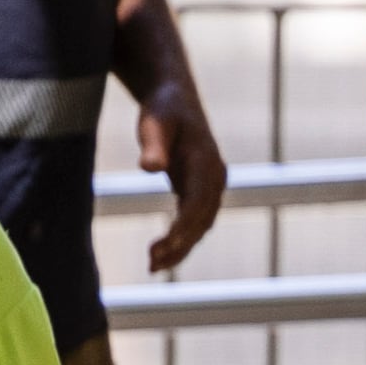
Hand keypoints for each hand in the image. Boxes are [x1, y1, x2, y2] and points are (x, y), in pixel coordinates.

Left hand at [137, 84, 227, 271]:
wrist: (175, 98)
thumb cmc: (162, 110)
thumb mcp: (155, 122)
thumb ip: (153, 145)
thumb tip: (150, 167)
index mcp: (206, 162)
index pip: (198, 203)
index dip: (183, 227)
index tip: (163, 246)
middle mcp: (215, 178)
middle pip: (202, 221)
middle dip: (180, 245)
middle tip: (152, 264)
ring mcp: (211, 187)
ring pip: (201, 226)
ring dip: (181, 248)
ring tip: (153, 265)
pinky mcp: (200, 192)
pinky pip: (195, 221)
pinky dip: (181, 239)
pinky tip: (161, 252)